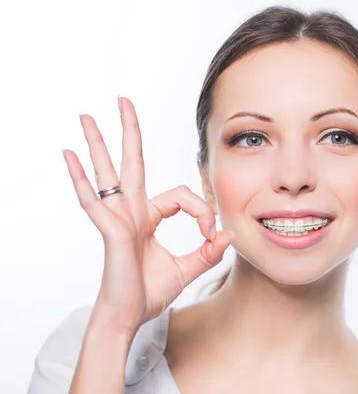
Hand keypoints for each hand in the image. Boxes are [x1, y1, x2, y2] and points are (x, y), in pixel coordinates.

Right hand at [61, 96, 232, 335]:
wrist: (130, 317)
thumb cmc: (150, 293)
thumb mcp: (187, 269)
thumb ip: (208, 252)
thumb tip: (227, 235)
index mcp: (149, 218)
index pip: (182, 196)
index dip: (202, 211)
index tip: (211, 234)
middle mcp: (131, 212)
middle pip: (130, 162)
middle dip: (128, 131)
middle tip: (123, 101)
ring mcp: (118, 219)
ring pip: (107, 173)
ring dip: (98, 143)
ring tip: (86, 116)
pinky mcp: (111, 231)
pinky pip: (94, 201)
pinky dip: (81, 178)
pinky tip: (69, 155)